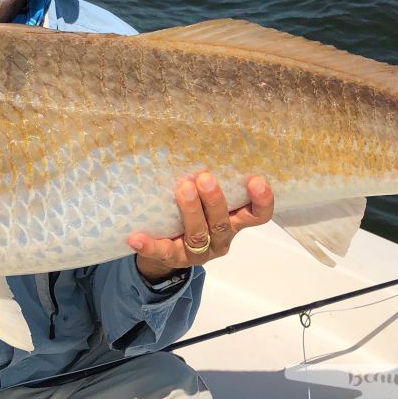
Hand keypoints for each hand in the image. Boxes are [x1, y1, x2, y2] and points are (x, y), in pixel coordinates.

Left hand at [128, 174, 273, 281]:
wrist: (168, 248)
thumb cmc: (194, 214)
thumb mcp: (209, 200)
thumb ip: (211, 181)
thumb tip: (203, 140)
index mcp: (235, 223)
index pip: (257, 216)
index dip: (261, 201)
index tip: (256, 180)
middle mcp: (220, 239)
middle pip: (222, 224)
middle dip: (215, 200)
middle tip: (205, 177)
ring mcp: (198, 252)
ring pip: (198, 235)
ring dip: (191, 211)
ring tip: (182, 188)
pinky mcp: (173, 258)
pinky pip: (162, 252)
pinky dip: (149, 244)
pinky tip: (136, 237)